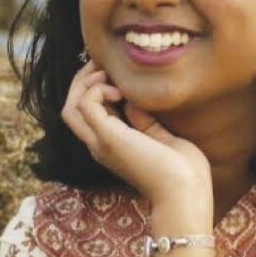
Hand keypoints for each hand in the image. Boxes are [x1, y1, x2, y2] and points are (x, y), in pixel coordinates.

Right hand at [61, 60, 212, 205]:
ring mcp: (101, 143)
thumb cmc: (182, 170)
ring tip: (108, 74)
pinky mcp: (108, 138)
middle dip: (83, 81)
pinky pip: (85, 105)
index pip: (86, 114)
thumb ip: (145, 122)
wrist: (185, 191)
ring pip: (70, 106)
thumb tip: (132, 101)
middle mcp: (99, 146)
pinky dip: (97, 90)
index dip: (93, 88)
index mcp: (111, 146)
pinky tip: (119, 90)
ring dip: (85, 83)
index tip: (113, 72)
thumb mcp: (161, 138)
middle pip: (70, 109)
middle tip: (103, 64)